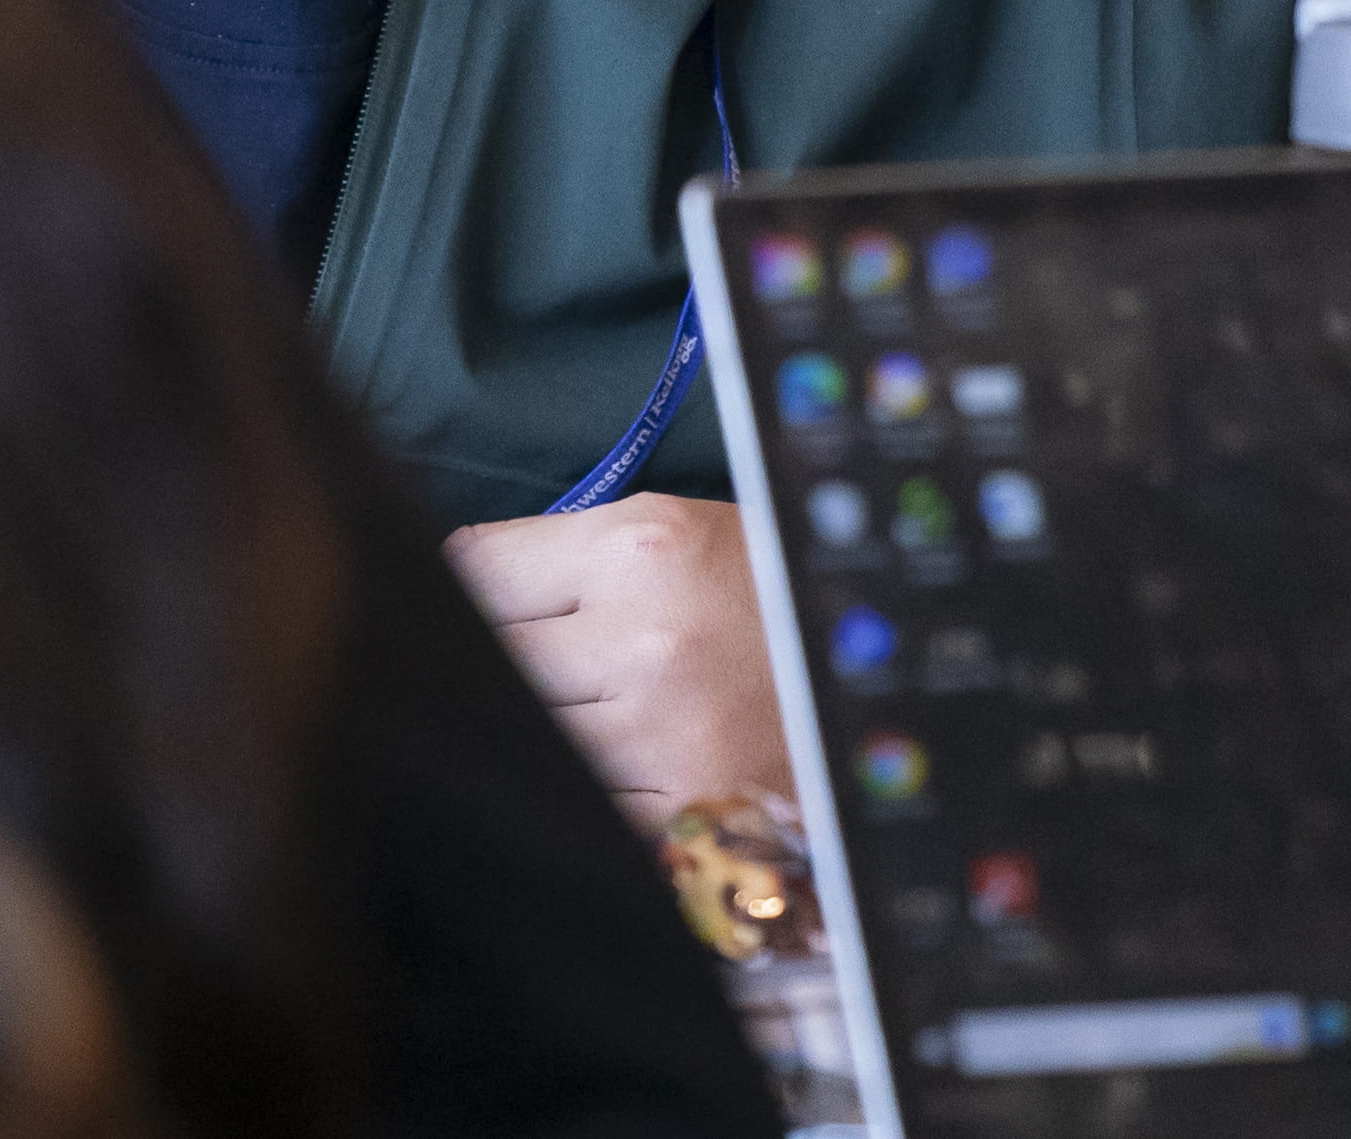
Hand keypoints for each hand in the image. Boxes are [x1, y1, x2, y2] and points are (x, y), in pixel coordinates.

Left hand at [442, 492, 793, 827]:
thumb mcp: (679, 532)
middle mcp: (644, 641)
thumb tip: (453, 577)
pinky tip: (624, 763)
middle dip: (502, 663)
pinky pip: (585, 799)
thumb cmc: (777, 592)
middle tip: (542, 667)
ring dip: (544, 728)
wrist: (897, 673)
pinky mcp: (681, 817)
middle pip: (491, 659)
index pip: (478, 571)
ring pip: (528, 734)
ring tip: (594, 711)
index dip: (473, 593)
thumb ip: (566, 554)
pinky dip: (589, 788)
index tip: (484, 608)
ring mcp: (659, 738)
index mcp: (641, 550)